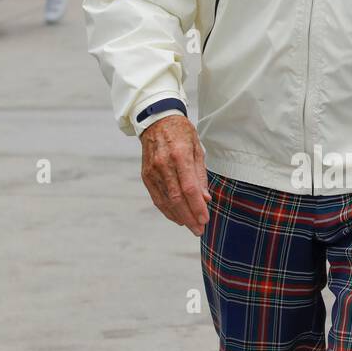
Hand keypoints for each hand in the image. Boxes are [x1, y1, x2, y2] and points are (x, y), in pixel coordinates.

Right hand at [140, 115, 210, 236]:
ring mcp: (152, 171)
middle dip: (189, 217)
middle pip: (177, 198)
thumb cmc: (181, 133)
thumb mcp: (196, 149)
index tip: (205, 220)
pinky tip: (177, 217)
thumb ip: (200, 175)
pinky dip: (167, 210)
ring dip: (179, 217)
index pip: (189, 189)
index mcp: (179, 155)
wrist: (156, 120)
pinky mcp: (146, 175)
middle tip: (199, 230)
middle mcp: (163, 164)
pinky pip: (157, 197)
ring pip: (165, 201)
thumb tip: (205, 199)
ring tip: (190, 226)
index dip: (197, 207)